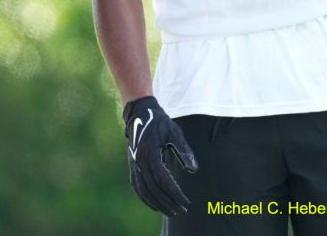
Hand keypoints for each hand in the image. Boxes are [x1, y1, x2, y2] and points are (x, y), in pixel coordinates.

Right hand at [123, 96, 197, 215]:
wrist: (141, 114)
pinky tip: (154, 205)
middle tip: (181, 211)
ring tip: (170, 212)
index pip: (163, 180)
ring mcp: (134, 165)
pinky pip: (137, 187)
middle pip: (154, 189)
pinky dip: (145, 198)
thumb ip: (184, 151)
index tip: (186, 201)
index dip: (175, 193)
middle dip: (168, 202)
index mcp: (151, 154)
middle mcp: (140, 162)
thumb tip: (193, 170)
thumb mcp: (175, 133)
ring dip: (157, 203)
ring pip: (144, 190)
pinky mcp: (133, 166)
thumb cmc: (161, 124)